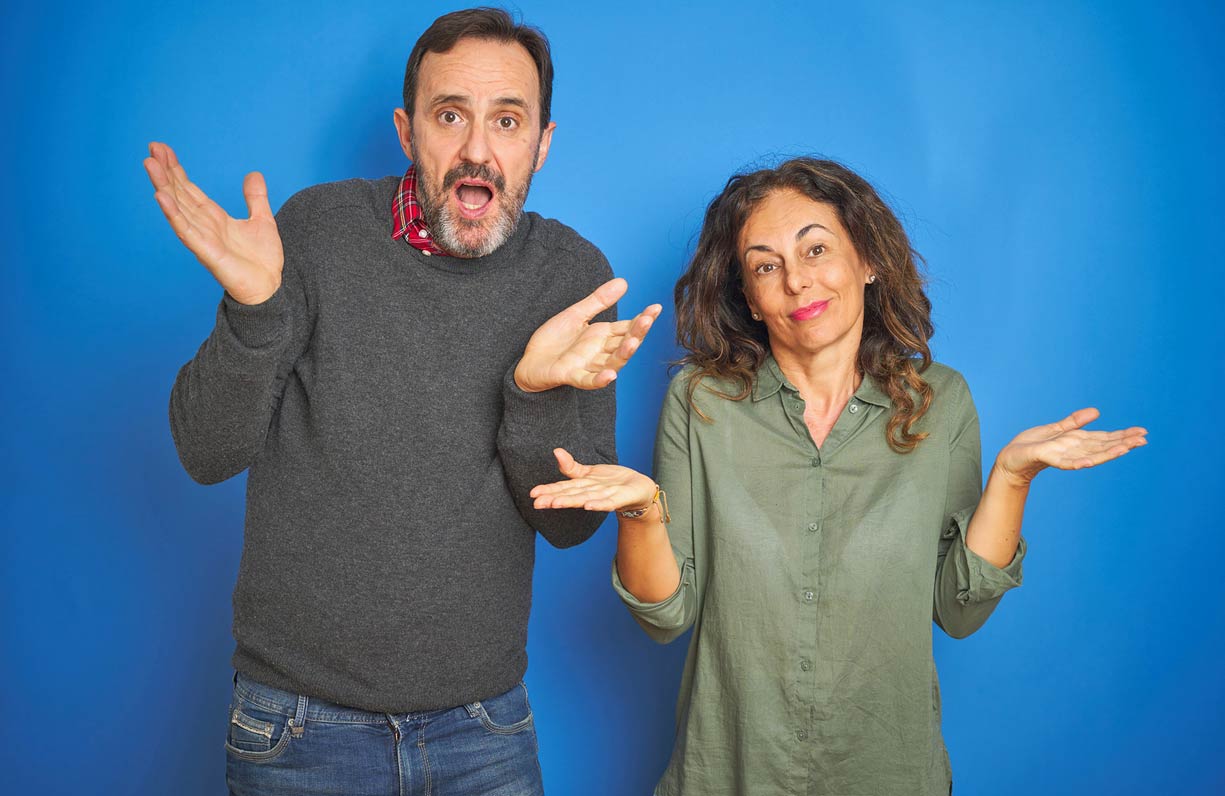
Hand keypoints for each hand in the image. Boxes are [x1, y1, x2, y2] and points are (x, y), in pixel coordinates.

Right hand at [144, 141, 283, 304]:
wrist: (270, 288)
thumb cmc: (262, 260)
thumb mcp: (262, 220)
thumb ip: (255, 198)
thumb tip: (253, 174)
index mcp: (214, 217)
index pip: (189, 189)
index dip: (176, 169)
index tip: (163, 149)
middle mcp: (203, 225)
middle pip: (179, 194)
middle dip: (165, 172)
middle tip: (151, 149)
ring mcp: (202, 238)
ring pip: (177, 207)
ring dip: (163, 186)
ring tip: (149, 164)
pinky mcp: (206, 252)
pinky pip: (185, 230)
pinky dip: (173, 213)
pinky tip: (160, 196)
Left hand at [514, 278, 661, 391]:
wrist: (529, 362)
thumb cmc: (554, 340)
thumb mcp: (576, 314)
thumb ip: (599, 300)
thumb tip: (623, 282)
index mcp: (602, 336)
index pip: (627, 327)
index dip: (642, 319)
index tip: (655, 308)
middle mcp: (599, 352)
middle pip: (624, 343)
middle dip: (637, 332)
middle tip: (648, 320)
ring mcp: (587, 365)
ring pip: (612, 362)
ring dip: (624, 354)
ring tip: (634, 342)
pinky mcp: (571, 375)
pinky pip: (588, 380)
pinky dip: (599, 379)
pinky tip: (610, 375)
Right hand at [530, 448, 657, 511]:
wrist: (638, 489)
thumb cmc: (611, 482)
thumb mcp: (589, 473)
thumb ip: (571, 466)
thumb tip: (555, 451)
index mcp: (583, 487)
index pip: (563, 488)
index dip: (548, 490)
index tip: (532, 494)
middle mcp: (591, 494)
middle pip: (570, 495)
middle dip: (554, 499)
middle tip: (537, 503)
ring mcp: (605, 497)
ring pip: (585, 499)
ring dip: (571, 502)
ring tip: (555, 503)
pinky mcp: (620, 499)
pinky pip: (608, 503)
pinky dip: (598, 504)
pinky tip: (588, 506)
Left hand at [994, 407, 1146, 487]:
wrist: (1011, 457)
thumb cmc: (1032, 444)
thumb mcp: (1056, 429)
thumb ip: (1074, 422)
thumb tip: (1096, 412)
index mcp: (1077, 442)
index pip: (1105, 438)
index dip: (1123, 435)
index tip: (1143, 432)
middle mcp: (1074, 450)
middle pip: (1103, 447)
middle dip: (1123, 443)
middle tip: (1144, 440)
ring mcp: (1063, 456)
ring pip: (1090, 455)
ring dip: (1108, 453)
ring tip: (1126, 449)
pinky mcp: (1047, 459)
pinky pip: (1065, 462)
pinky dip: (1077, 462)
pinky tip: (1088, 462)